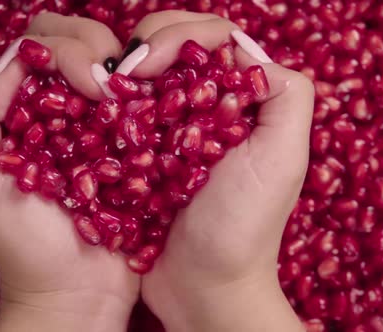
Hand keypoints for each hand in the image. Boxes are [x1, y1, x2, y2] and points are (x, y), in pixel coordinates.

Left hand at [0, 13, 137, 331]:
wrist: (79, 293)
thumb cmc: (25, 247)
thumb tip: (19, 62)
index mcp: (20, 112)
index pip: (37, 48)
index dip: (62, 50)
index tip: (88, 84)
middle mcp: (61, 110)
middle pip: (76, 42)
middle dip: (92, 49)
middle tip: (108, 86)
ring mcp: (101, 125)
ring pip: (114, 64)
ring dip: (124, 69)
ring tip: (129, 97)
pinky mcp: (135, 144)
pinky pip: (144, 100)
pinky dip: (149, 92)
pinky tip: (150, 103)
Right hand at [115, 11, 313, 330]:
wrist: (203, 288)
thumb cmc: (243, 229)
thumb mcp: (281, 160)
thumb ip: (286, 95)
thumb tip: (242, 47)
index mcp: (239, 101)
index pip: (210, 39)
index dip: (177, 36)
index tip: (148, 63)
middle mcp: (203, 108)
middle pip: (172, 46)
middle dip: (145, 46)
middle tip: (123, 76)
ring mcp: (167, 130)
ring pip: (142, 75)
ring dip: (121, 73)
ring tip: (106, 89)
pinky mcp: (137, 153)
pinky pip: (119, 112)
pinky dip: (105, 102)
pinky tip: (96, 106)